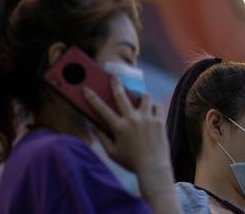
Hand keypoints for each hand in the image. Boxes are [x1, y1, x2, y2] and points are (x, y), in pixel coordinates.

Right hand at [83, 78, 173, 197]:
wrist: (153, 167)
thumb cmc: (131, 162)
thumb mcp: (112, 152)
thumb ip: (101, 137)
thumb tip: (92, 124)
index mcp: (119, 128)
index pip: (101, 109)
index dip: (92, 98)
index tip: (86, 88)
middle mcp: (132, 120)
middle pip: (122, 96)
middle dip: (116, 83)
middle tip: (113, 76)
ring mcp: (147, 119)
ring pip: (144, 97)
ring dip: (141, 97)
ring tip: (140, 100)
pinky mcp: (159, 120)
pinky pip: (157, 105)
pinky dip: (154, 107)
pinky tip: (151, 112)